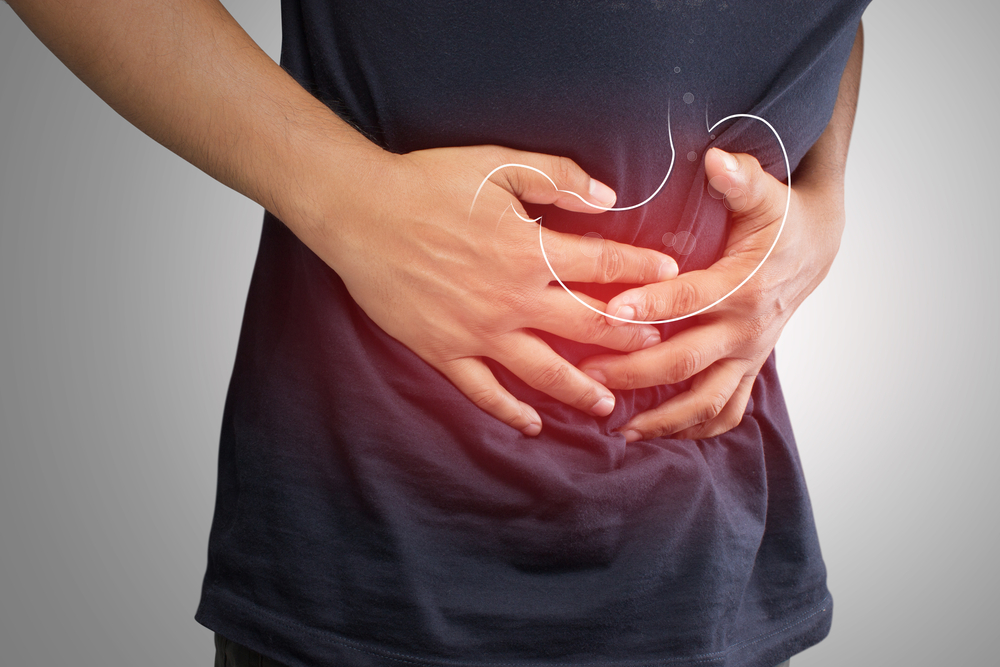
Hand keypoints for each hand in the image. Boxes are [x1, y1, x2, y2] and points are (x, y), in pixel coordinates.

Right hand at [302, 145, 678, 435]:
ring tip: (608, 404)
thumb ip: (557, 179)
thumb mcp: (497, 165)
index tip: (672, 275)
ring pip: (543, 371)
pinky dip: (509, 410)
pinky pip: (483, 391)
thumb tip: (608, 197)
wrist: (360, 212)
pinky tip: (531, 424)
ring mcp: (478, 332)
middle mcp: (512, 300)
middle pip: (585, 326)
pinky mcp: (444, 351)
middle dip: (627, 337)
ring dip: (581, 389)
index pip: (604, 264)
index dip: (642, 268)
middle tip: (656, 347)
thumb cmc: (428, 184)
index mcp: (530, 252)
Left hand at [579, 147, 844, 440]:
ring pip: (706, 401)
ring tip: (618, 429)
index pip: (690, 299)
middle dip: (634, 371)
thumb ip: (741, 179)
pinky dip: (694, 429)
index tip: (609, 312)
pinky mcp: (748, 369)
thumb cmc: (782, 219)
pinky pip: (725, 411)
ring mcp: (749, 356)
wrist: (817, 249)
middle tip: (587, 374)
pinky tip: (657, 433)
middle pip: (686, 360)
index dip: (651, 306)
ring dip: (662, 419)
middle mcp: (747, 329)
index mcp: (745, 285)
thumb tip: (716, 159)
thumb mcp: (768, 194)